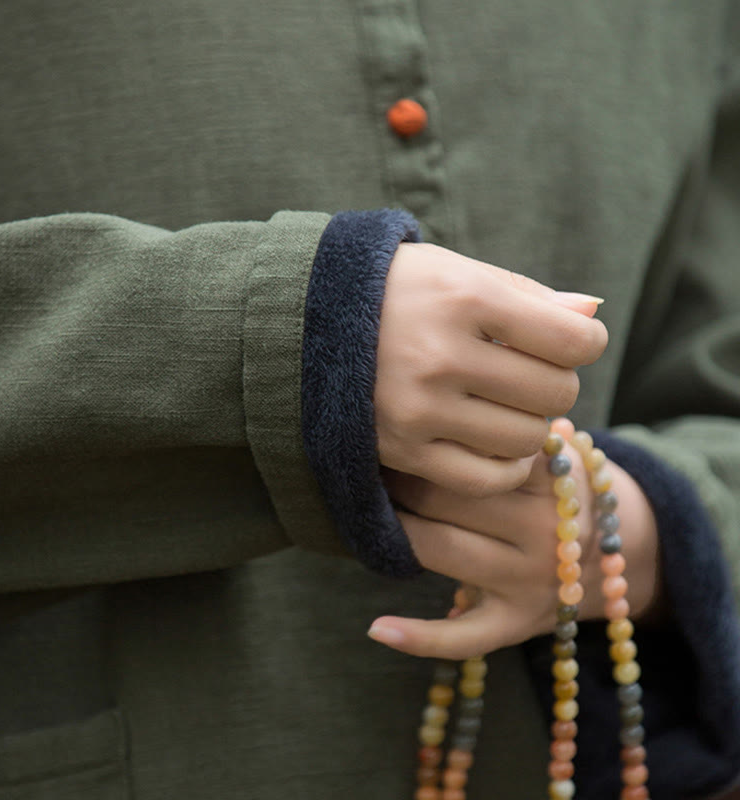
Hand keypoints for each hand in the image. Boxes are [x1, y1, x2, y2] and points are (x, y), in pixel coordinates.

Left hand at [367, 444, 660, 658]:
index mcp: (553, 480)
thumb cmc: (569, 486)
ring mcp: (530, 583)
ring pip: (439, 550)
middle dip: (402, 478)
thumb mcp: (561, 448)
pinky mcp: (516, 623)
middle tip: (378, 462)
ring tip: (373, 508)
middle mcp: (543, 533)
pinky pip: (462, 638)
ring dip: (396, 529)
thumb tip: (438, 407)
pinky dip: (418, 637)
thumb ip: (512, 432)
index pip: (471, 452)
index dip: (427, 441)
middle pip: (444, 498)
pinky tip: (378, 628)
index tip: (398, 429)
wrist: (632, 548)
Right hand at [374, 243, 607, 496]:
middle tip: (530, 370)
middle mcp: (440, 356)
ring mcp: (418, 409)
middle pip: (555, 392)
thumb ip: (526, 294)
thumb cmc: (395, 291)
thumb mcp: (455, 271)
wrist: (306, 322)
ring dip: (531, 422)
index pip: (571, 340)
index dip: (587, 341)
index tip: (573, 340)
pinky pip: (485, 477)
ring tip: (506, 401)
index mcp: (462, 298)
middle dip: (556, 381)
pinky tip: (498, 443)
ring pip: (526, 438)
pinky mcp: (402, 451)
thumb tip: (591, 314)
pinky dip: (507, 465)